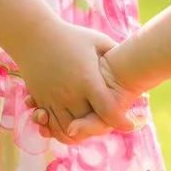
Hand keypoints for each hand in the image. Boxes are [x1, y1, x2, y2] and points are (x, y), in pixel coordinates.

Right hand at [16, 25, 132, 144]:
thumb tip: (136, 58)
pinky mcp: (41, 101)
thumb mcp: (96, 40)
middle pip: (89, 124)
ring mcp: (53, 99)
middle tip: (112, 125)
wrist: (34, 36)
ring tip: (92, 130)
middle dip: (102, 129)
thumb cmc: (71, 37)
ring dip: (81, 134)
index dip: (121, 121)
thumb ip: (115, 52)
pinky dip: (61, 131)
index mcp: (87, 79)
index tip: (129, 124)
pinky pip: (51, 125)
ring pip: (68, 130)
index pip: (107, 110)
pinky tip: (72, 128)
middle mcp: (69, 93)